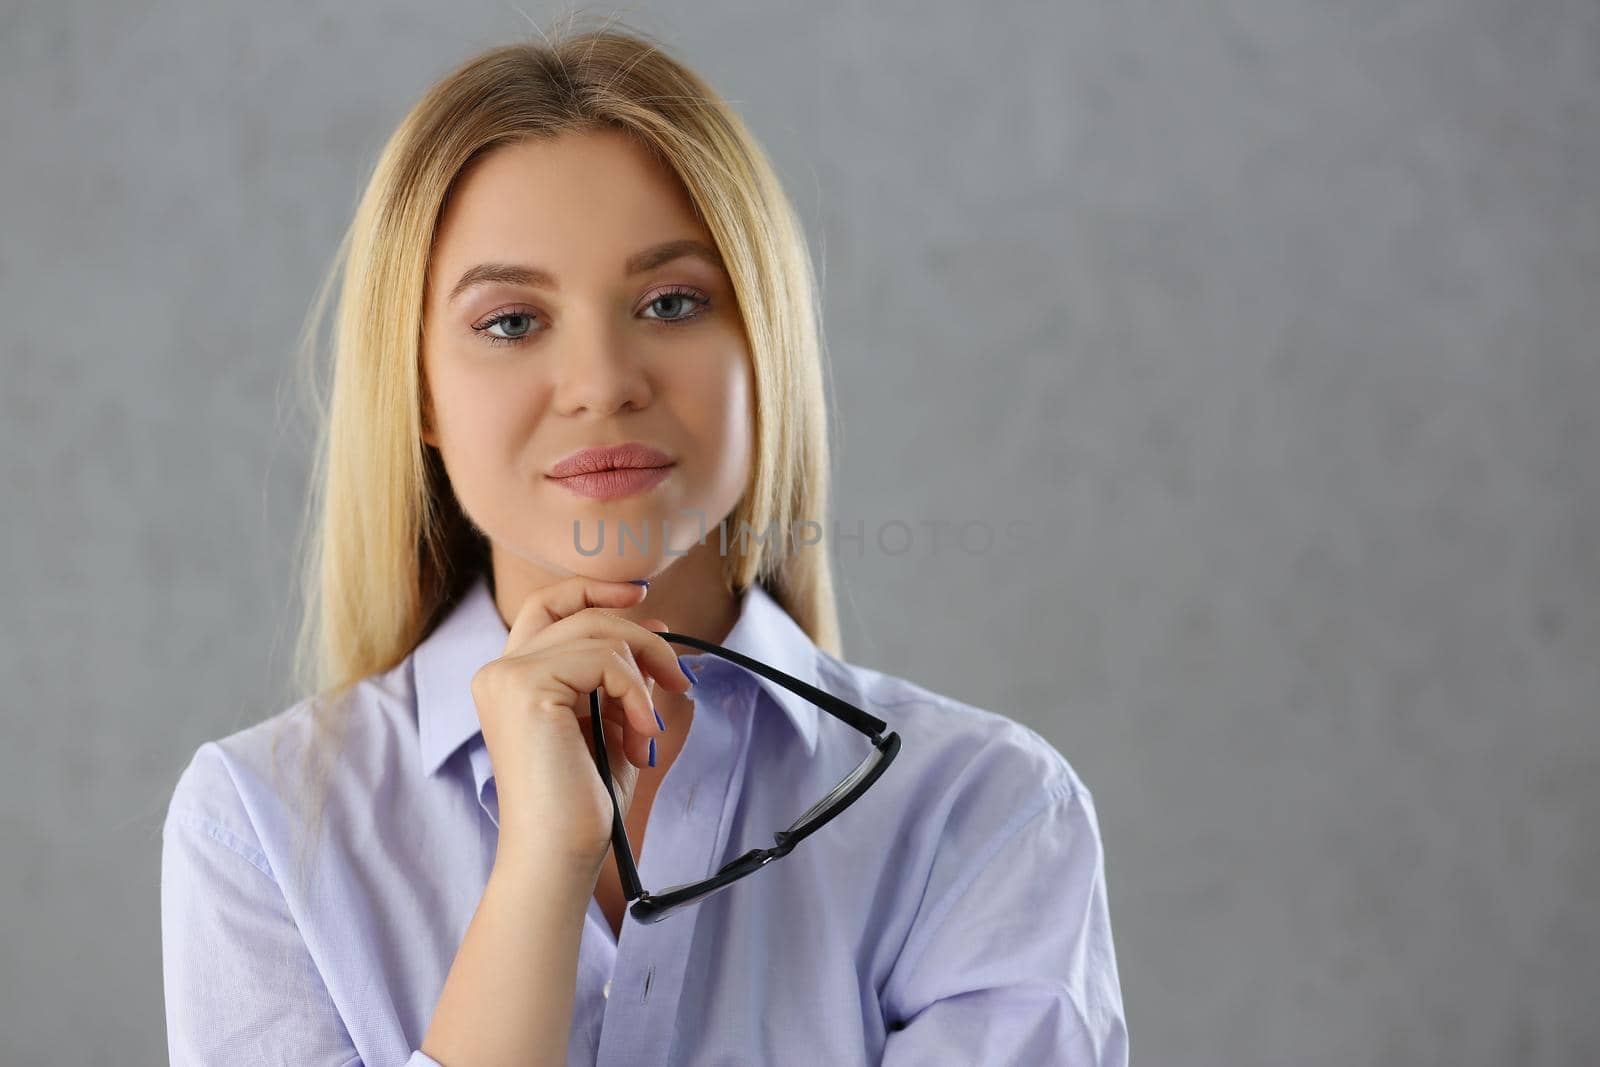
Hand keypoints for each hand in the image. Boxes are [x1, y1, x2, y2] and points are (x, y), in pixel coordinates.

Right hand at [468, 575, 692, 878]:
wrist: (559, 855)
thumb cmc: (583, 803)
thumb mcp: (609, 723)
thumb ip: (621, 676)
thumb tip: (652, 627)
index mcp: (509, 678)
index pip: (547, 605)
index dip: (594, 589)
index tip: (643, 597)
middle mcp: (498, 671)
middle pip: (581, 613)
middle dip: (641, 637)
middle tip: (678, 677)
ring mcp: (508, 677)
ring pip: (599, 633)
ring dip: (645, 674)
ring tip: (649, 728)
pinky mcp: (527, 689)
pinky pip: (605, 660)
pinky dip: (636, 692)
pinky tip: (640, 733)